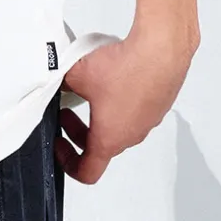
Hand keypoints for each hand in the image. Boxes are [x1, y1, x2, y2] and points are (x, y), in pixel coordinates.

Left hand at [56, 18, 198, 183]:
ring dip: (101, 115)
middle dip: (79, 132)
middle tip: (67, 114)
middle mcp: (132, 135)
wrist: (161, 48)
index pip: (87, 171)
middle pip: (101, 147)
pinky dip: (121, 102)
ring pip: (119, 127)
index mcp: (109, 139)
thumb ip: (61, 84)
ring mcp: (149, 120)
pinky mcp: (159, 104)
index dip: (67, 163)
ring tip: (90, 91)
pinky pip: (136, 110)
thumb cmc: (129, 68)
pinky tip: (115, 78)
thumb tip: (58, 82)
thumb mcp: (76, 75)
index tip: (60, 145)